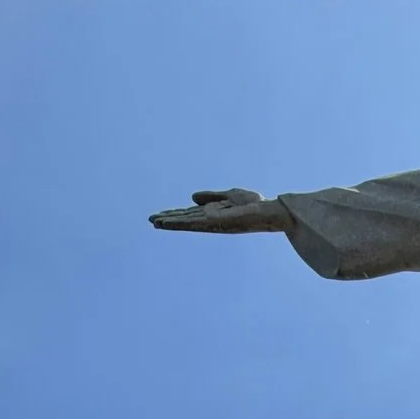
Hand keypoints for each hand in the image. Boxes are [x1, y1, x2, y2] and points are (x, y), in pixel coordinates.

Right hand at [149, 189, 286, 232]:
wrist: (268, 211)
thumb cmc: (254, 205)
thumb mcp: (229, 195)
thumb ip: (212, 196)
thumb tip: (192, 197)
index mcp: (214, 213)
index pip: (191, 214)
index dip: (176, 214)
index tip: (161, 215)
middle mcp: (211, 220)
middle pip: (186, 219)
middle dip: (169, 220)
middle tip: (151, 221)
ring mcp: (212, 222)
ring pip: (187, 223)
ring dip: (170, 222)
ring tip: (154, 222)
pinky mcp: (215, 223)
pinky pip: (194, 222)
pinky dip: (180, 222)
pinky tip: (170, 222)